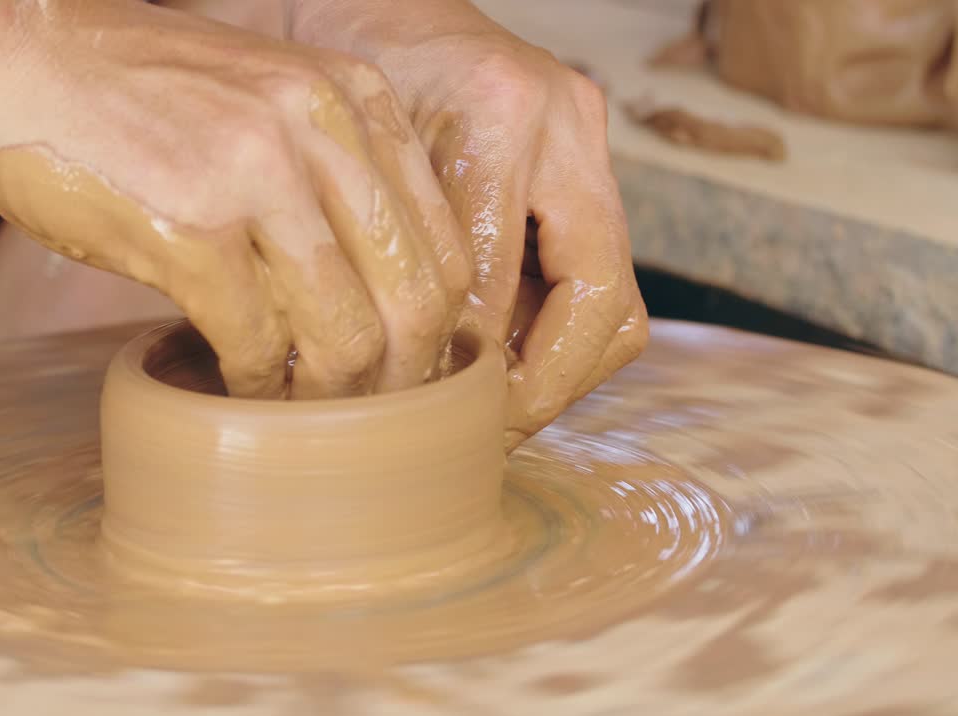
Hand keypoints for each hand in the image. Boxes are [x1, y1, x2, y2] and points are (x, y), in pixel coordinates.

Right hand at [0, 1, 469, 399]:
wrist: (18, 45)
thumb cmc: (135, 89)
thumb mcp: (266, 103)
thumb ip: (328, 177)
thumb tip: (372, 300)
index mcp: (356, 99)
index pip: (447, 248)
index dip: (441, 337)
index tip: (409, 376)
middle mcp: (323, 127)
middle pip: (418, 299)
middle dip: (402, 382)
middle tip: (371, 422)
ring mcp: (259, 173)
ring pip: (347, 332)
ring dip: (330, 398)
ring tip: (304, 418)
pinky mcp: (191, 225)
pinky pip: (256, 340)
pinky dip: (255, 385)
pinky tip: (237, 389)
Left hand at [292, 0, 648, 448]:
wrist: (367, 1)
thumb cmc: (340, 66)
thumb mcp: (349, 156)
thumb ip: (396, 253)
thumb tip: (417, 378)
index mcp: (499, 116)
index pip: (499, 285)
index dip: (470, 368)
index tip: (436, 413)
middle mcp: (565, 124)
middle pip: (603, 302)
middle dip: (546, 385)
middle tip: (489, 432)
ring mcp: (588, 141)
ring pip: (618, 301)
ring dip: (562, 368)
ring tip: (496, 407)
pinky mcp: (587, 162)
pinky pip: (599, 275)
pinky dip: (556, 332)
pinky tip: (501, 357)